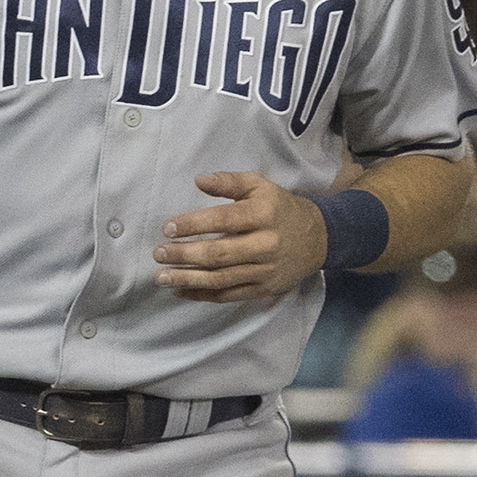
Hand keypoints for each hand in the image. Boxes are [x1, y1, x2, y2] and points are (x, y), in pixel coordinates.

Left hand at [155, 172, 328, 301]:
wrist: (317, 238)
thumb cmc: (280, 209)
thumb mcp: (260, 186)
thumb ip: (229, 182)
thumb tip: (198, 181)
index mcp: (263, 215)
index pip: (223, 220)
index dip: (193, 225)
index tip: (167, 228)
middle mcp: (265, 245)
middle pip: (219, 254)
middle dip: (184, 255)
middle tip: (158, 253)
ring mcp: (264, 271)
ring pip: (221, 279)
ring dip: (188, 279)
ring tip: (162, 277)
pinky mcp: (263, 289)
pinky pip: (229, 295)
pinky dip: (203, 295)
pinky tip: (181, 291)